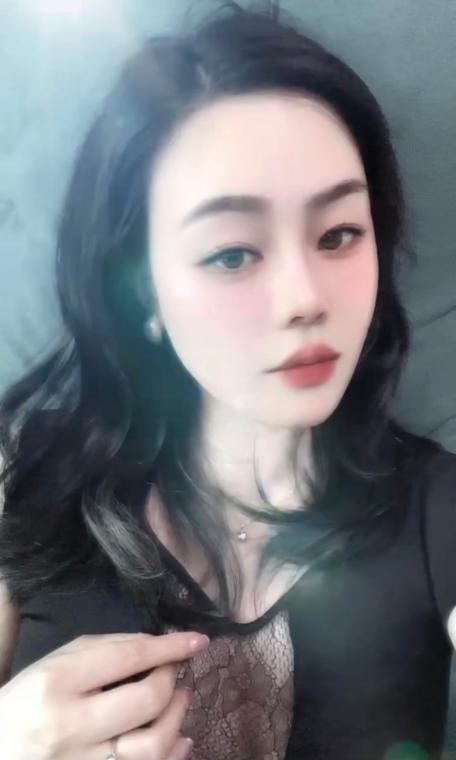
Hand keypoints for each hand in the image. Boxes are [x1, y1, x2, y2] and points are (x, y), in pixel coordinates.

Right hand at [0, 630, 209, 758]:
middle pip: (146, 701)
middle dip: (172, 681)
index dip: (169, 647)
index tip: (197, 640)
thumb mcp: (58, 661)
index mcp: (59, 682)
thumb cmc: (31, 698)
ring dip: (178, 718)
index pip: (128, 658)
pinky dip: (173, 755)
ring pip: (153, 747)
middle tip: (174, 671)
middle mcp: (70, 726)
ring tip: (179, 701)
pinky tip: (179, 739)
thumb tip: (158, 645)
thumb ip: (108, 648)